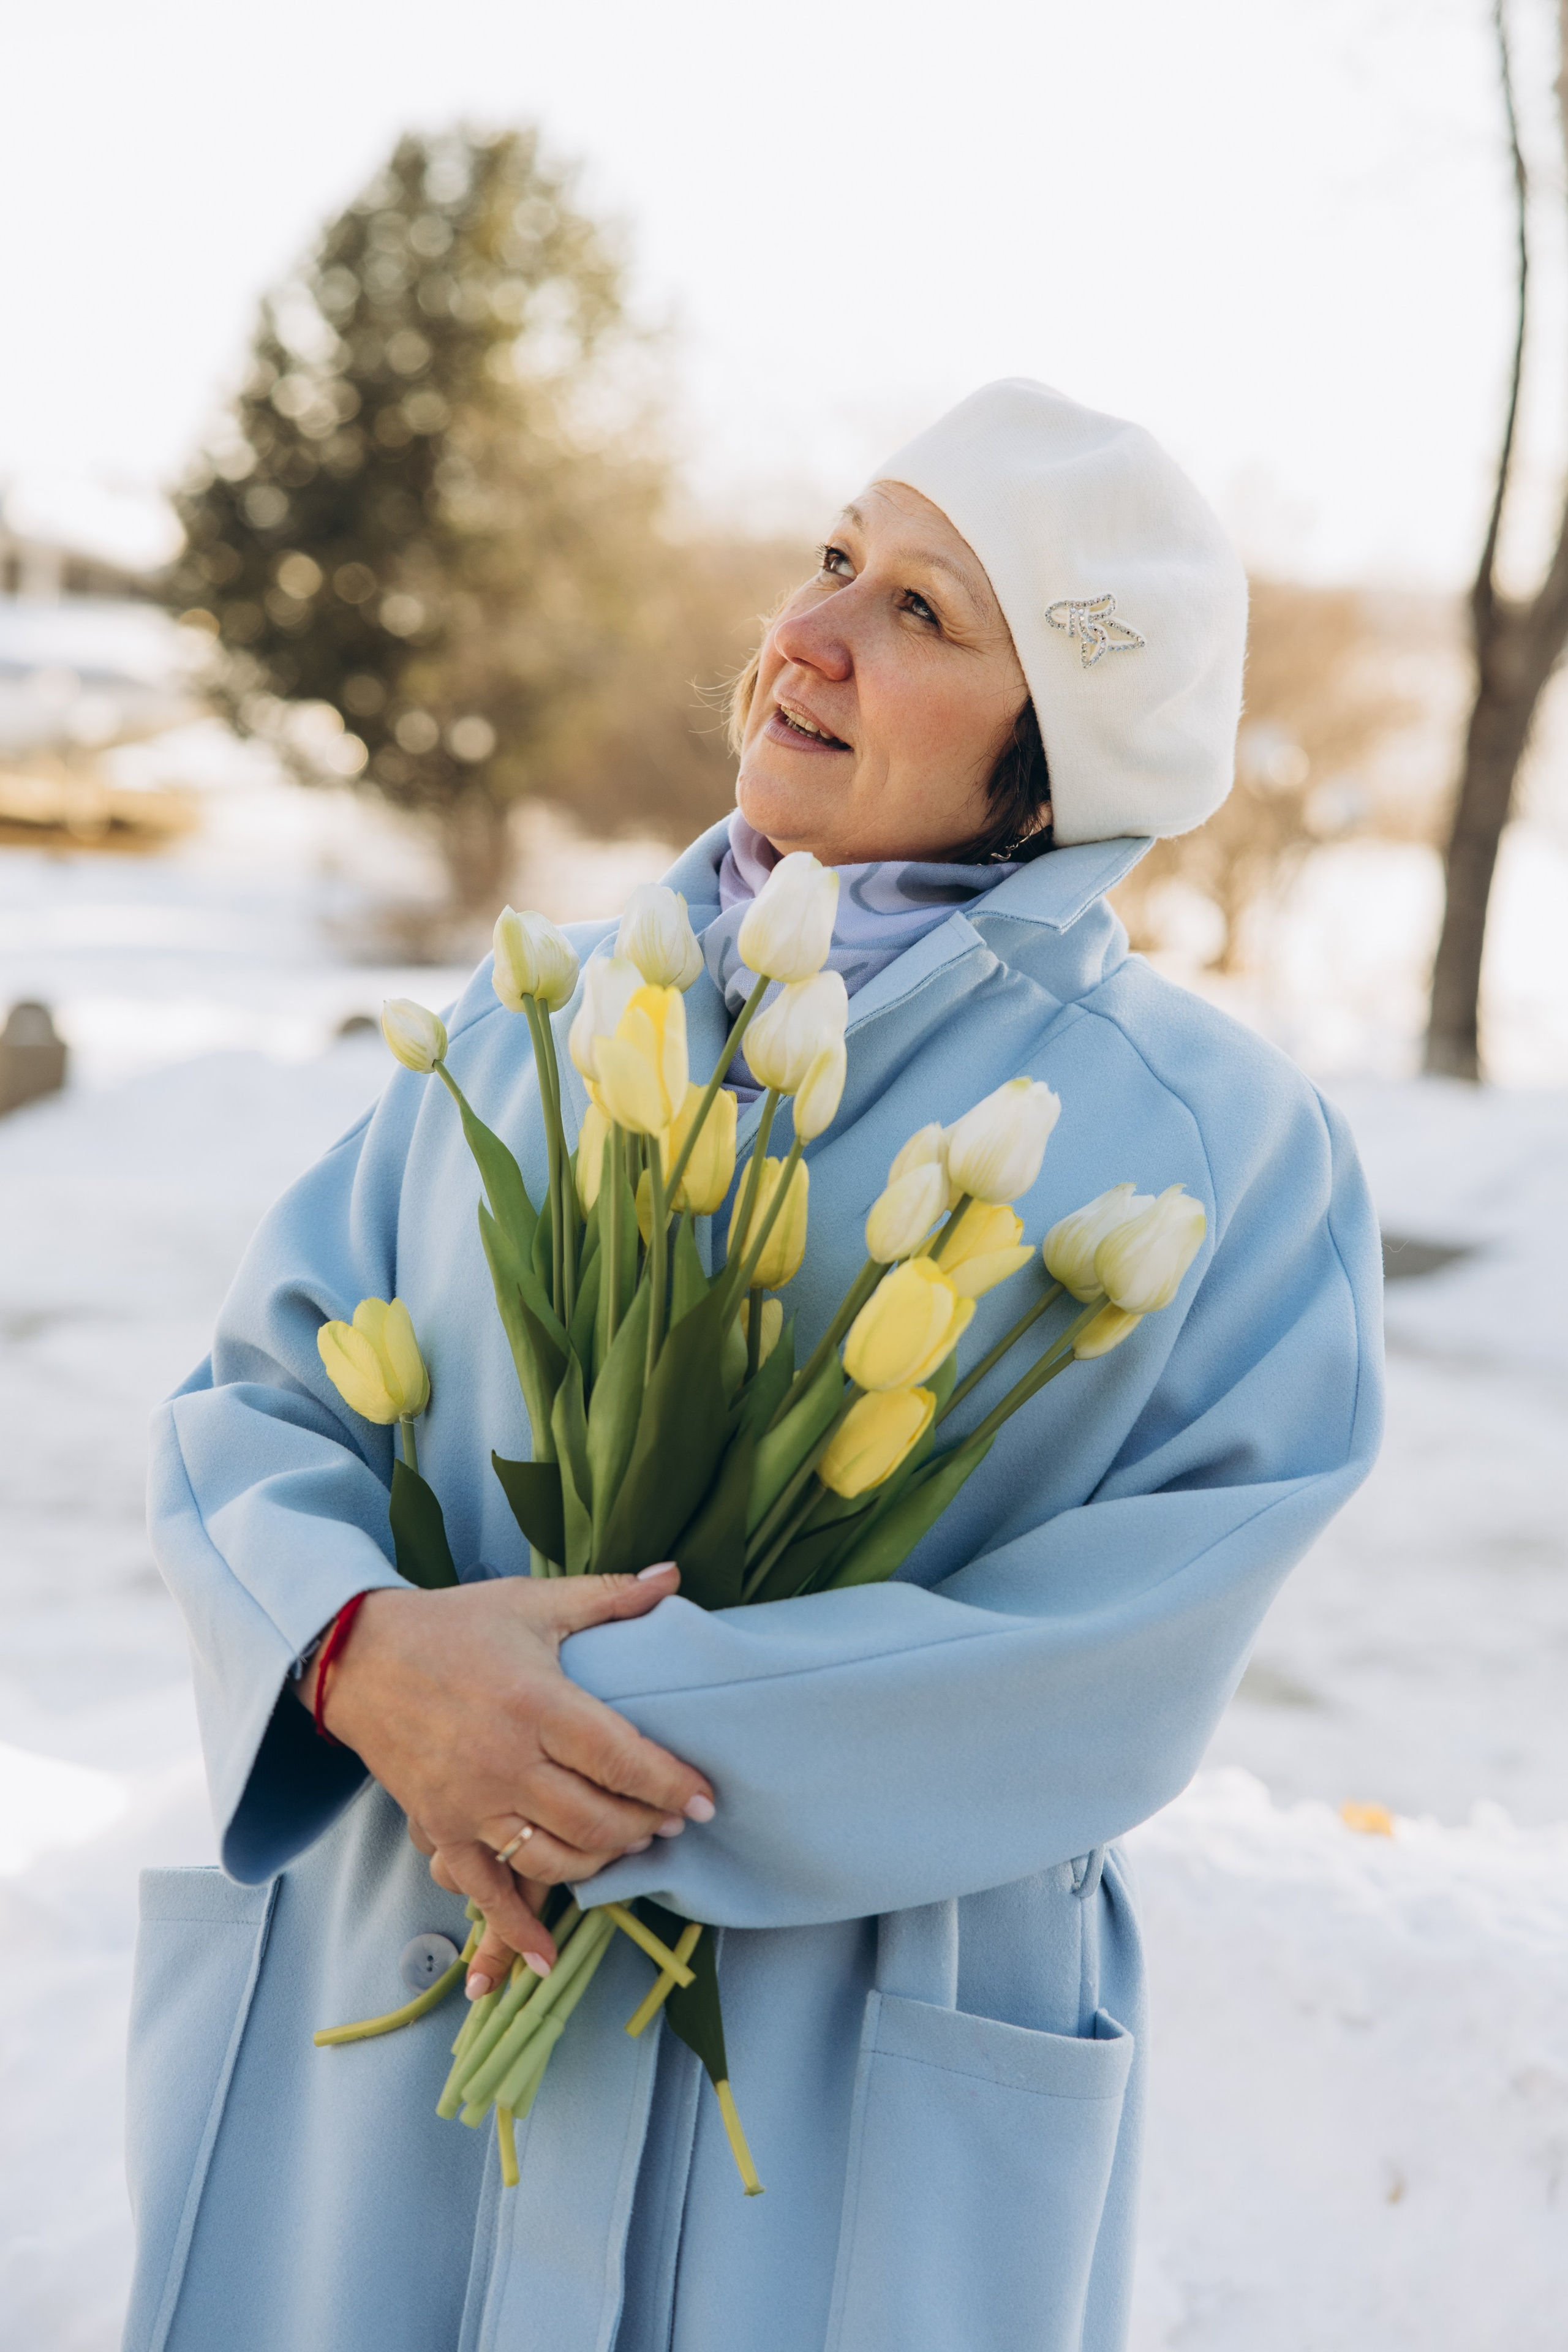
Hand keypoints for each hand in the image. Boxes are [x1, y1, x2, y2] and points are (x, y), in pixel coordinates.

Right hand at [301, 1565, 711, 1981]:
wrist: (359, 1657)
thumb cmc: (456, 1625)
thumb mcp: (533, 1603)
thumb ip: (609, 1597)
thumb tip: (674, 1575)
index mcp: (535, 1702)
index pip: (620, 1757)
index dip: (669, 1784)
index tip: (705, 1800)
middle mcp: (505, 1760)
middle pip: (595, 1818)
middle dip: (644, 1826)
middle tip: (671, 1821)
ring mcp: (470, 1802)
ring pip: (553, 1858)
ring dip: (601, 1861)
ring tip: (628, 1845)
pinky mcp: (442, 1828)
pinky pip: (485, 1892)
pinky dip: (517, 1931)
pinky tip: (547, 1956)